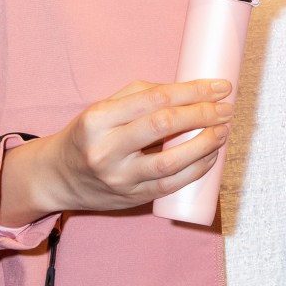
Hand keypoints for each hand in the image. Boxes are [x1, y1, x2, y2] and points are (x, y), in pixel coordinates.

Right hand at [12, 78, 235, 220]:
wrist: (58, 177)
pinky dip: (197, 169)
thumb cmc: (89, 135)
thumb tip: (189, 89)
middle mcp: (106, 149)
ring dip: (205, 145)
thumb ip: (141, 94)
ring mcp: (119, 178)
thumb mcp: (104, 107)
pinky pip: (172, 184)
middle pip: (164, 125)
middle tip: (226, 108)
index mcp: (98, 119)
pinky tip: (210, 156)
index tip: (219, 86)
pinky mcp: (131, 199)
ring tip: (222, 132)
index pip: (154, 99)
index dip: (192, 91)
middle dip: (203, 114)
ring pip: (171, 160)